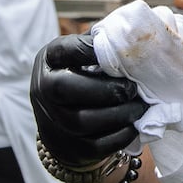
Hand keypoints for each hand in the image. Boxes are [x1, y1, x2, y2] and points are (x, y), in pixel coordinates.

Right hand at [30, 34, 147, 166]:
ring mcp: (53, 123)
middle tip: (133, 88)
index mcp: (49, 62)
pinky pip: (98, 145)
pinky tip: (134, 124)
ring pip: (85, 121)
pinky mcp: (70, 149)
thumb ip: (99, 45)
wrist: (64, 127)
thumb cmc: (82, 79)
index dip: (93, 50)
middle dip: (109, 89)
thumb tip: (131, 34)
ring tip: (140, 106)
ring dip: (121, 113)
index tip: (119, 52)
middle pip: (69, 89)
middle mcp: (42, 91)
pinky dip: (122, 134)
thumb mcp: (81, 57)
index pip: (66, 50)